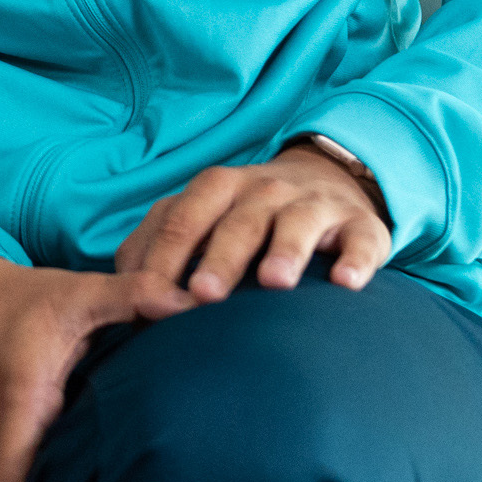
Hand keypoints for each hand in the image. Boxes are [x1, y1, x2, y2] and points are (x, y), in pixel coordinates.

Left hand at [113, 144, 392, 302]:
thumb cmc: (246, 216)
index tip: (149, 298)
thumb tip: (121, 295)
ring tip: (274, 283)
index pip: (181, 220)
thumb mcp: (201, 218)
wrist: (327, 183)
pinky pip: (359, 241)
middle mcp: (263, 190)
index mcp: (215, 188)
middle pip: (237, 223)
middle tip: (203, 295)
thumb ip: (158, 247)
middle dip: (219, 258)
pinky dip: (355, 260)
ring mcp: (313, 205)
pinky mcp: (360, 226)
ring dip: (284, 252)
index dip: (164, 258)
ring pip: (296, 225)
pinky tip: (345, 283)